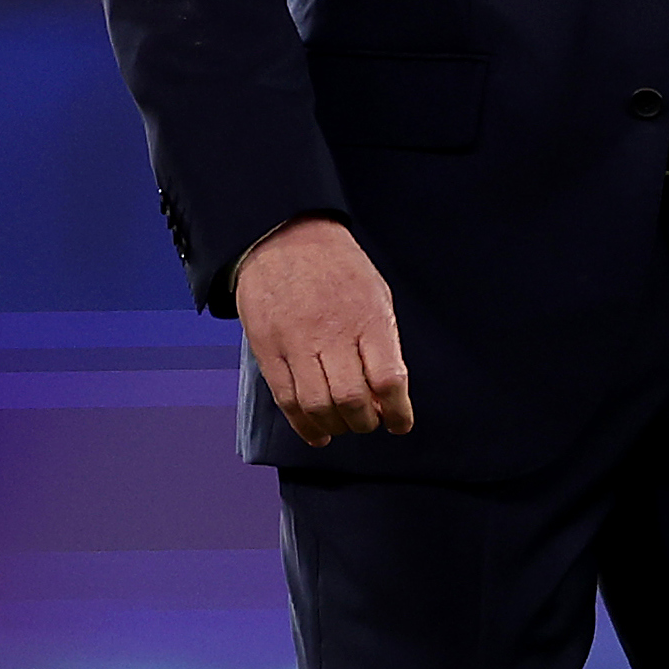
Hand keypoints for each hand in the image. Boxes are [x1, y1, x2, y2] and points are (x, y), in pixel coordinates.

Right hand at [232, 217, 411, 444]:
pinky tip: (317, 432)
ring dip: (336, 426)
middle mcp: (331, 332)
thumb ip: (384, 344)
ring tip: (344, 425)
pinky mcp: (267, 349)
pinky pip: (286, 399)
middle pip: (352, 400)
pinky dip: (304, 424)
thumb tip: (389, 396)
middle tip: (370, 421)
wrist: (283, 236)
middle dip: (366, 422)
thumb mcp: (376, 294)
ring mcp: (295, 342)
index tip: (400, 424)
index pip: (388, 380)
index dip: (398, 412)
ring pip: (318, 405)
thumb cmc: (338, 268)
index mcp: (366, 317)